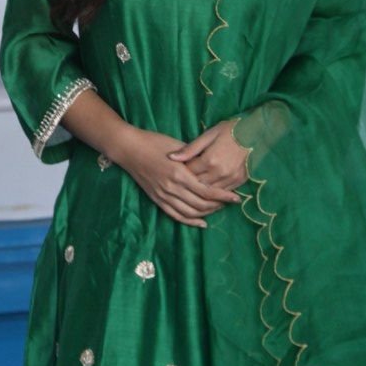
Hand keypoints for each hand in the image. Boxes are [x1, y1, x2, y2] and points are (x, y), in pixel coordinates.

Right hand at [117, 124, 244, 228]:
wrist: (129, 148)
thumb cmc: (154, 142)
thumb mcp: (178, 146)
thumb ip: (195, 158)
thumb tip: (212, 165)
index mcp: (180, 173)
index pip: (207, 191)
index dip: (223, 196)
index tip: (236, 198)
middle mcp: (172, 188)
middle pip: (201, 204)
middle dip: (218, 205)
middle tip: (230, 203)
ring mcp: (163, 195)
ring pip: (190, 212)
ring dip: (206, 213)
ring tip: (218, 209)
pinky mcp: (157, 199)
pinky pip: (176, 215)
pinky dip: (190, 221)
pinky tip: (201, 222)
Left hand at [167, 121, 249, 205]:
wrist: (256, 132)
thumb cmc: (230, 130)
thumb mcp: (208, 135)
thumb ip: (190, 149)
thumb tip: (171, 157)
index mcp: (209, 160)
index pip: (189, 173)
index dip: (181, 172)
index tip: (176, 170)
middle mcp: (220, 172)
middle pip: (198, 185)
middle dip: (189, 183)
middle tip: (183, 180)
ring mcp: (231, 178)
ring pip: (210, 192)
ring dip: (201, 190)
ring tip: (194, 187)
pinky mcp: (240, 181)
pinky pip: (223, 192)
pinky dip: (215, 192)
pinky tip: (209, 190)